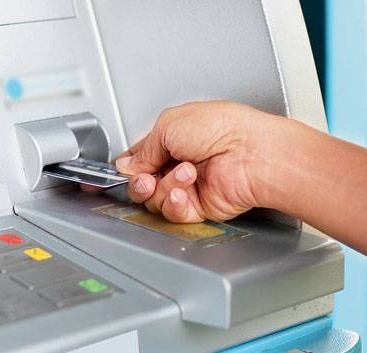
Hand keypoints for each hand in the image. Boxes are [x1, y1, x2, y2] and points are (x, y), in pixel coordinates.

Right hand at [114, 101, 282, 222]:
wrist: (253, 154)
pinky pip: (172, 212)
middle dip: (139, 181)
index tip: (113, 175)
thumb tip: (127, 165)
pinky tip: (184, 191)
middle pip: (140, 184)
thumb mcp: (168, 125)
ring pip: (153, 200)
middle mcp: (178, 163)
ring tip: (186, 171)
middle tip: (147, 177)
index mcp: (171, 139)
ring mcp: (187, 187)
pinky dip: (173, 203)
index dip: (124, 168)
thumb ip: (142, 149)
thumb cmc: (224, 128)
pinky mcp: (197, 207)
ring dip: (165, 186)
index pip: (138, 159)